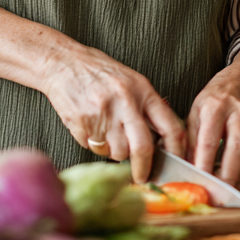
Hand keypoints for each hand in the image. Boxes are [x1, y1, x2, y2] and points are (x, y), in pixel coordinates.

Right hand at [43, 43, 186, 182]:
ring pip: (117, 152)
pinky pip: (95, 149)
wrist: (63, 63)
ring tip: (108, 134)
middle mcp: (125, 102)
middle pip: (142, 148)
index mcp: (142, 90)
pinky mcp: (83, 124)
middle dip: (143, 169)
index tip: (174, 164)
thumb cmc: (98, 71)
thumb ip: (146, 107)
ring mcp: (103, 114)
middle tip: (141, 177)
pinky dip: (96, 145)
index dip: (176, 151)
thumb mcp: (131, 81)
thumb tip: (161, 140)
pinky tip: (91, 127)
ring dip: (115, 152)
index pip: (170, 126)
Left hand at [186, 43, 239, 193]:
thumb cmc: (214, 102)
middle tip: (220, 194)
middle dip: (229, 175)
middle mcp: (239, 112)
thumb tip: (186, 170)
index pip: (209, 139)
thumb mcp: (195, 112)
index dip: (204, 164)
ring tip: (238, 192)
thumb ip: (191, 140)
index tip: (200, 183)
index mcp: (215, 106)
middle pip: (237, 146)